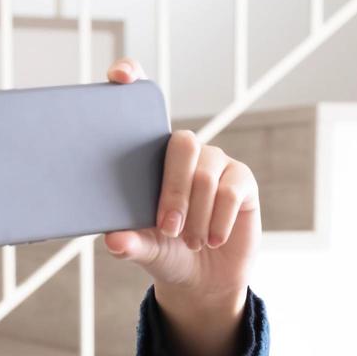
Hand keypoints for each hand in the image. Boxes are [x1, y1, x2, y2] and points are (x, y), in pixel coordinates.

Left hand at [101, 56, 259, 314]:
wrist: (202, 279)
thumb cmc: (166, 252)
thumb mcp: (142, 250)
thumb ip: (128, 243)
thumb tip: (114, 240)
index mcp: (151, 157)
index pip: (142, 104)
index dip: (132, 79)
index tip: (119, 77)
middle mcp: (184, 151)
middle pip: (182, 144)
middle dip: (173, 189)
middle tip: (167, 227)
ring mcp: (215, 162)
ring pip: (205, 173)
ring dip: (196, 214)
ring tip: (189, 241)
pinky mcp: (243, 180)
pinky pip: (231, 191)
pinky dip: (218, 220)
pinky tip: (211, 240)